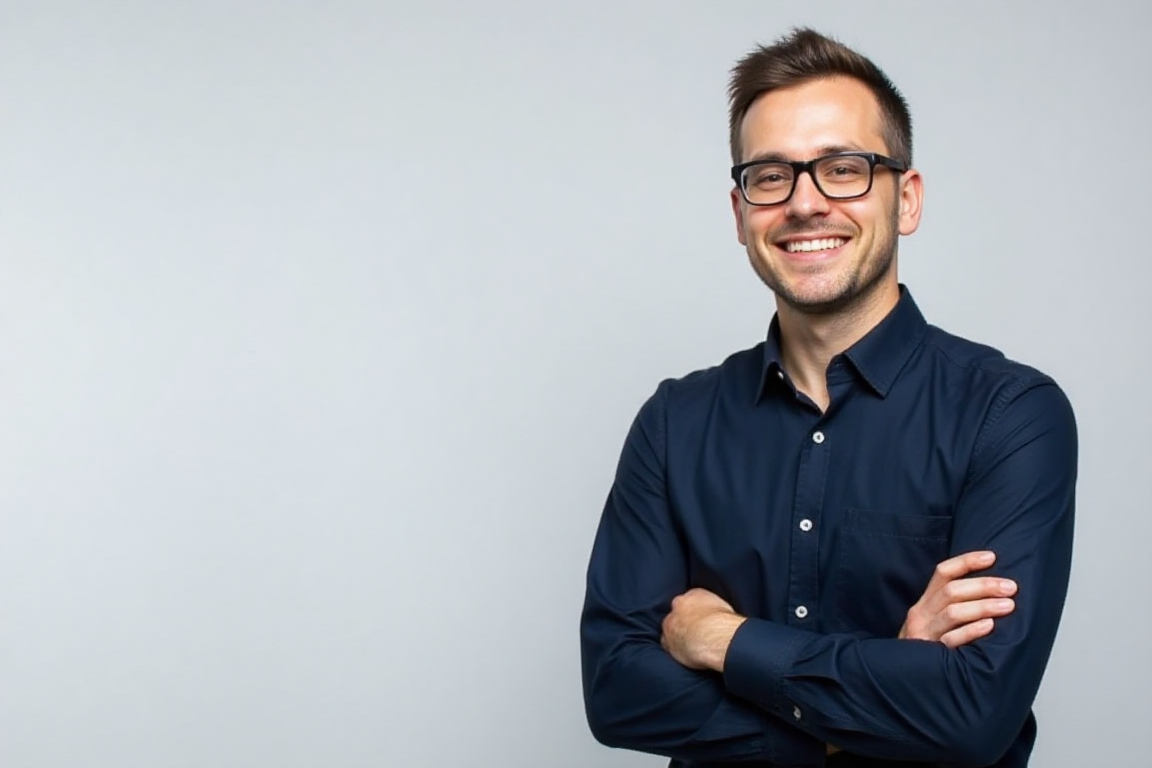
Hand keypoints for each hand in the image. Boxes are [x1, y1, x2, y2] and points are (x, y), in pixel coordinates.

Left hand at [660, 588, 746, 671]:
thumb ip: (716, 609)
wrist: (713, 638)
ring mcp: (670, 623)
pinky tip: (684, 653)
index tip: (701, 619)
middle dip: (684, 620)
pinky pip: (668, 644)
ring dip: (677, 634)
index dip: (696, 611)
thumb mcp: (726, 609)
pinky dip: (674, 648)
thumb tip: (719, 615)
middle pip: (678, 611)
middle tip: (695, 631)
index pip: (692, 599)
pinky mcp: (667, 641)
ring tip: (690, 644)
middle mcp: (679, 605)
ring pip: (670, 628)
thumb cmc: (724, 623)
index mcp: (695, 594)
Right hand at [899, 551, 1016, 647]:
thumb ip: (952, 605)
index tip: (992, 557)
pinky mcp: (930, 654)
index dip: (967, 562)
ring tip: (1008, 605)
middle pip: (951, 591)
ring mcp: (925, 633)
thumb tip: (991, 589)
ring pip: (953, 612)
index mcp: (925, 602)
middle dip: (983, 586)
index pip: (943, 573)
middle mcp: (922, 613)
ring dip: (983, 606)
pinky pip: (952, 640)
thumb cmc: (927, 646)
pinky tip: (989, 626)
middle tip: (1010, 587)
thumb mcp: (933, 620)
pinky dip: (971, 631)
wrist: (903, 676)